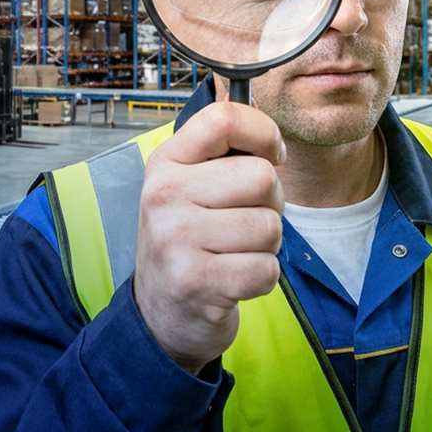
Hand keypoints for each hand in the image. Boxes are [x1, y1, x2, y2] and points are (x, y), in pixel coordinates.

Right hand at [132, 102, 285, 374]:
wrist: (161, 312)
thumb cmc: (188, 241)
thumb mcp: (189, 187)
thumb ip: (222, 153)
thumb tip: (268, 128)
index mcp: (165, 163)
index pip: (224, 119)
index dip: (264, 133)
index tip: (270, 155)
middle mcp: (164, 195)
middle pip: (262, 177)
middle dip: (270, 204)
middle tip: (244, 222)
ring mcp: (176, 238)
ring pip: (270, 226)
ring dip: (266, 245)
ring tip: (235, 252)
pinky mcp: (196, 281)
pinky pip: (267, 268)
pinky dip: (262, 278)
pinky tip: (234, 279)